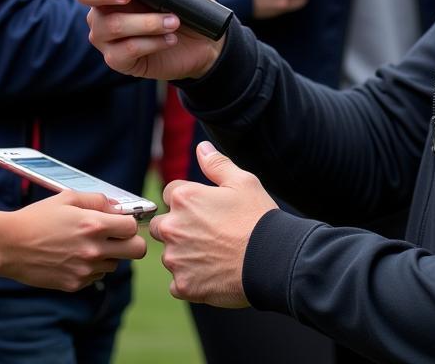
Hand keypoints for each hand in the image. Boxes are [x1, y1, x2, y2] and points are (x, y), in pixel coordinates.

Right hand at [0, 191, 145, 290]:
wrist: (9, 246)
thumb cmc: (38, 218)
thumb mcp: (68, 198)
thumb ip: (98, 200)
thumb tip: (117, 207)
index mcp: (94, 225)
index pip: (133, 227)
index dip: (129, 222)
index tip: (119, 221)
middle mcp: (93, 250)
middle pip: (136, 251)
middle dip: (130, 242)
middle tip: (116, 237)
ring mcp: (84, 270)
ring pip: (115, 264)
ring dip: (108, 255)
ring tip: (87, 245)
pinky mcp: (74, 285)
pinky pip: (96, 277)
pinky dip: (91, 268)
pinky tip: (73, 257)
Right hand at [76, 0, 222, 80]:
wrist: (203, 38)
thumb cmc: (186, 3)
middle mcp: (103, 15)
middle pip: (90, 8)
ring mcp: (108, 40)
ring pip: (112, 27)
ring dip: (147, 23)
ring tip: (174, 21)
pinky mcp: (120, 61)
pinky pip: (126, 51)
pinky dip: (151, 43)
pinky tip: (170, 39)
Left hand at [150, 141, 276, 307]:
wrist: (272, 260)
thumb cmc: (257, 218)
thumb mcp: (242, 182)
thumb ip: (216, 164)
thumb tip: (201, 148)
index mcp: (184, 198)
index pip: (170, 194)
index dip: (189, 200)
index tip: (206, 209)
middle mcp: (173, 227)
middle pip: (162, 225)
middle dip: (179, 227)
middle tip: (209, 233)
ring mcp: (176, 259)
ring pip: (170, 254)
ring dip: (185, 254)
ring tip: (215, 254)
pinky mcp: (183, 285)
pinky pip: (178, 282)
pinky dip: (191, 279)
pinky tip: (213, 273)